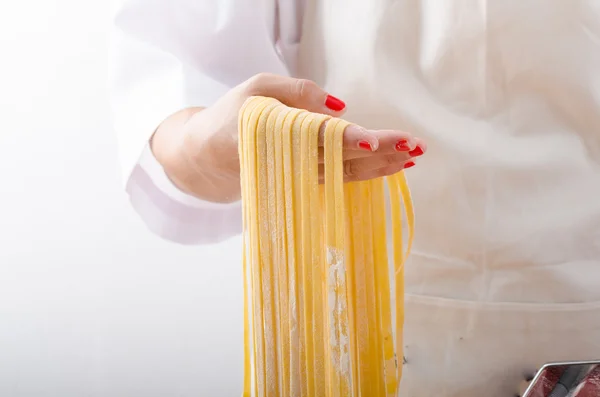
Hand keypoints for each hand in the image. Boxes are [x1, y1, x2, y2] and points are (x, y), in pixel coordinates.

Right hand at [152, 73, 425, 202]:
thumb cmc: (232, 116)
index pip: (328, 137)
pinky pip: (341, 179)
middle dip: (383, 153)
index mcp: (285, 133)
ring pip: (348, 174)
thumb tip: (341, 106)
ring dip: (381, 167)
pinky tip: (389, 167)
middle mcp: (297, 160)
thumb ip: (297, 92)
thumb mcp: (257, 88)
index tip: (383, 142)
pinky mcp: (306, 181)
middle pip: (346, 159)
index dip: (356, 141)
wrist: (207, 157)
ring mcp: (303, 175)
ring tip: (412, 157)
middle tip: (417, 147)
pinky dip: (367, 173)